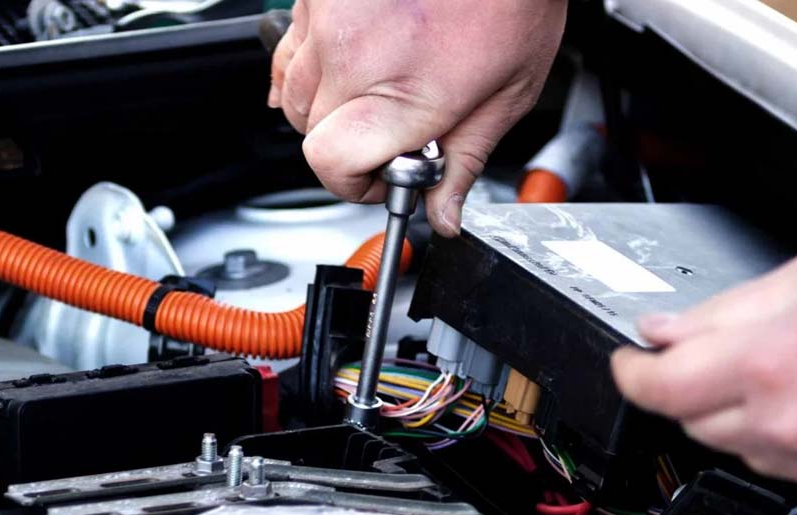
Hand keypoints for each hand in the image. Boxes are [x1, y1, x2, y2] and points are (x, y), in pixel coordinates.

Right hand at [268, 0, 565, 236]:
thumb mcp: (509, 91)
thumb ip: (467, 159)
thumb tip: (445, 212)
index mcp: (404, 92)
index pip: (332, 165)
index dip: (354, 182)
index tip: (381, 176)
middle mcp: (353, 54)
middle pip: (310, 136)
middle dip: (345, 146)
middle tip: (388, 131)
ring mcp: (327, 19)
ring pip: (289, 94)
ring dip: (321, 108)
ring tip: (369, 92)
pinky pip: (287, 46)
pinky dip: (307, 65)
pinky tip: (342, 63)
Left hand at [612, 247, 796, 489]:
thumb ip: (718, 313)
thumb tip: (660, 330)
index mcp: (765, 364)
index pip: (654, 388)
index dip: (629, 371)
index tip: (628, 360)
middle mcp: (783, 422)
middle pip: (686, 419)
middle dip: (682, 383)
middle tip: (705, 350)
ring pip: (729, 443)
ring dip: (727, 409)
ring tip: (773, 365)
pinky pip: (776, 462)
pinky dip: (771, 432)